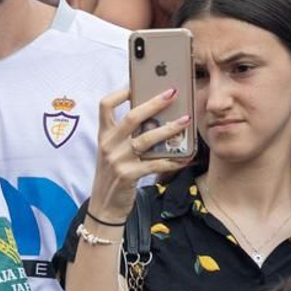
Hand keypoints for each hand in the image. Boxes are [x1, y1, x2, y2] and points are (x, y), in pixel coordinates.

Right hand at [90, 87, 192, 219]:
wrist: (104, 206)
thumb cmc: (113, 175)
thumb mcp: (112, 153)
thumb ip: (125, 136)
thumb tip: (153, 118)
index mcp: (104, 135)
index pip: (105, 106)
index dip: (119, 93)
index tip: (135, 85)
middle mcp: (108, 145)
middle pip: (132, 117)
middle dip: (154, 103)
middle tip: (172, 93)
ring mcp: (118, 160)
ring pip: (146, 138)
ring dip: (169, 129)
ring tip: (186, 120)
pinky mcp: (128, 175)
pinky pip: (155, 164)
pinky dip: (172, 160)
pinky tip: (186, 157)